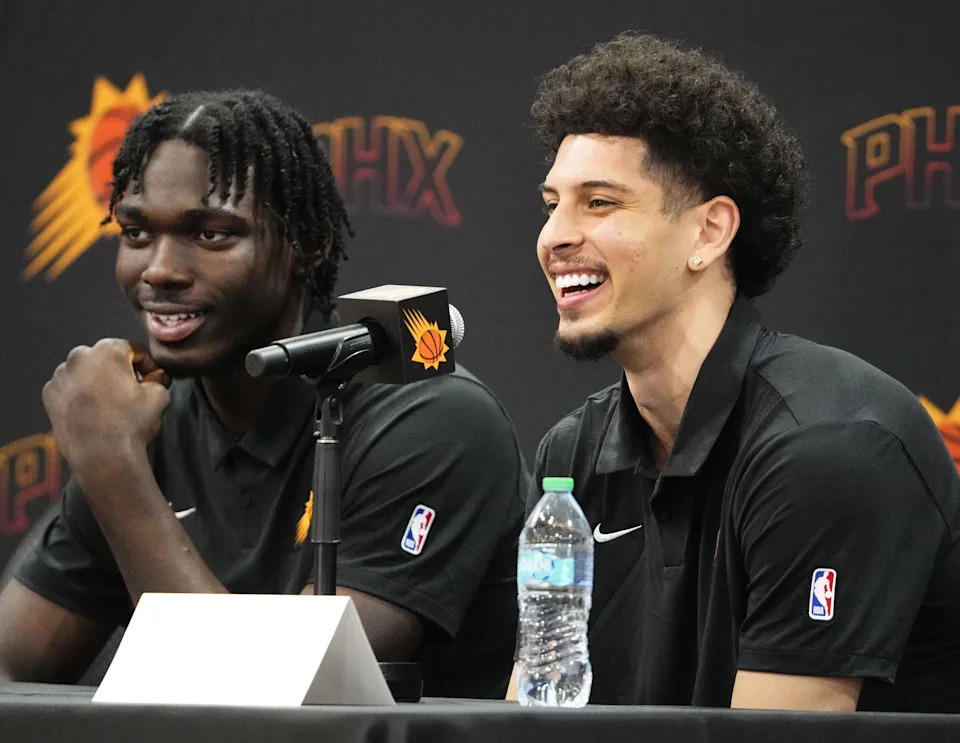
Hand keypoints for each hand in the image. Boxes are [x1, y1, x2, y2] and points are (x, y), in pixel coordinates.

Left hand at [42, 339, 169, 474]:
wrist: (101, 457)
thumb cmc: (131, 423)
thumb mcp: (159, 396)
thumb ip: (157, 379)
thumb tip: (154, 377)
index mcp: (107, 351)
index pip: (132, 349)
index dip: (147, 364)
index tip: (153, 377)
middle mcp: (79, 357)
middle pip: (105, 358)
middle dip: (118, 370)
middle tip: (130, 391)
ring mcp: (60, 376)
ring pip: (85, 372)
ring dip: (97, 381)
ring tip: (110, 403)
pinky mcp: (49, 395)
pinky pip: (69, 388)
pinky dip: (80, 395)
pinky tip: (93, 411)